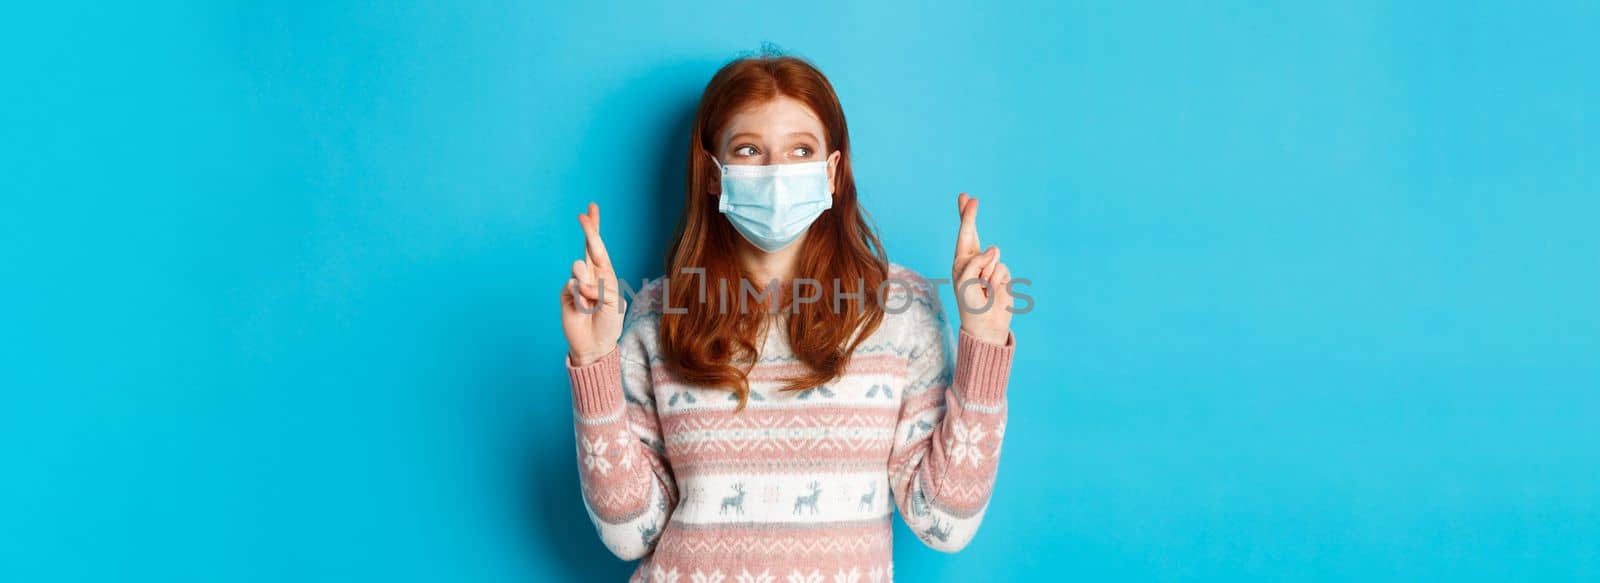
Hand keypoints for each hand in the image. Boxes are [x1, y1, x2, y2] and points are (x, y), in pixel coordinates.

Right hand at [560, 202, 625, 365]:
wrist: (595, 344)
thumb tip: (580, 281)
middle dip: (588, 231)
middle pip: (586, 247)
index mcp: (605, 274)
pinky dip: (581, 298)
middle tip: (583, 216)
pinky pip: (572, 287)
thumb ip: (602, 288)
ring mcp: (576, 283)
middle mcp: (590, 275)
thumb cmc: (609, 323)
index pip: (599, 248)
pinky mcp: (565, 294)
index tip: (591, 209)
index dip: (594, 229)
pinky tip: (582, 309)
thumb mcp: (615, 303)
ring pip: (579, 268)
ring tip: (591, 301)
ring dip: (588, 283)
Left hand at [952, 192, 1012, 345]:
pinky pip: (1002, 269)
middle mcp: (975, 260)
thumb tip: (993, 248)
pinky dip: (996, 281)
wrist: (986, 324)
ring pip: (993, 256)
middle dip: (970, 216)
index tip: (967, 198)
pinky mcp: (1003, 275)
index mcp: (961, 261)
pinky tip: (992, 292)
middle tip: (970, 198)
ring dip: (986, 273)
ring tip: (982, 288)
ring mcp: (989, 266)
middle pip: (974, 233)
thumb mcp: (965, 282)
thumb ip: (975, 263)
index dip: (966, 216)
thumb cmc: (971, 304)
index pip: (964, 235)